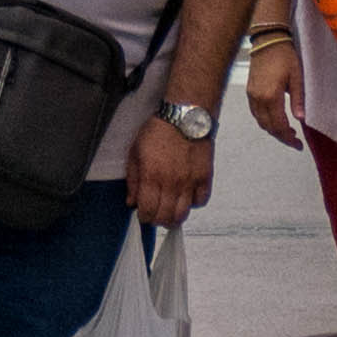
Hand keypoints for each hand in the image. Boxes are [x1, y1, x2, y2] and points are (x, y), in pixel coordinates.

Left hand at [127, 109, 211, 228]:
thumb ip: (133, 179)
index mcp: (152, 176)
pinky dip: (193, 203)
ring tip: (170, 210)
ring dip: (174, 217)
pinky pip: (200, 201)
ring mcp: (190, 182)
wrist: (185, 116)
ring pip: (183, 214)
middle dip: (157, 220)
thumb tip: (132, 202)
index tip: (143, 213)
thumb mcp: (135, 151)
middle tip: (155, 213)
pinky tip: (186, 195)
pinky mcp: (204, 177)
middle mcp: (171, 183)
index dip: (143, 217)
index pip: (148, 211)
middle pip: (165, 218)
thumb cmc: (158, 130)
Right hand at [237, 34, 305, 148]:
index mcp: (271, 96)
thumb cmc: (285, 56)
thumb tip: (301, 119)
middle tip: (294, 141)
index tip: (298, 144)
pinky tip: (275, 120)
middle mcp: (258, 98)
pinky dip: (265, 121)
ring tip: (287, 132)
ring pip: (261, 121)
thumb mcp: (297, 77)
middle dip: (281, 137)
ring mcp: (251, 95)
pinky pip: (256, 113)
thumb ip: (298, 99)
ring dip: (273, 130)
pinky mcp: (249, 91)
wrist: (268, 40)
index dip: (289, 138)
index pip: (279, 125)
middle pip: (268, 127)